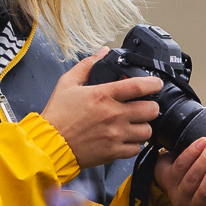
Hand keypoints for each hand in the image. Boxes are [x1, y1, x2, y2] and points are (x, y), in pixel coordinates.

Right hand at [41, 50, 162, 168]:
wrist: (49, 144)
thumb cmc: (58, 115)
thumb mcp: (67, 83)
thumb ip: (87, 65)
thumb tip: (103, 52)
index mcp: (104, 95)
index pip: (139, 86)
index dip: (154, 83)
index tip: (156, 84)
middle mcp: (113, 115)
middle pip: (151, 109)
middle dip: (150, 106)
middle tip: (144, 106)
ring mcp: (115, 134)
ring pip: (147, 131)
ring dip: (143, 126)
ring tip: (135, 124)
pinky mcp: (113, 152)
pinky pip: (135, 148)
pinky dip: (133, 144)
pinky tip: (125, 138)